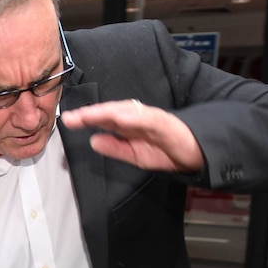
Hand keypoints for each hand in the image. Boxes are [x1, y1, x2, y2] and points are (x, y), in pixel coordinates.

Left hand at [61, 99, 203, 171]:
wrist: (198, 154)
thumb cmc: (168, 151)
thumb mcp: (136, 155)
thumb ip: (115, 148)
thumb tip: (93, 140)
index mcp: (130, 126)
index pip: (105, 120)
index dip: (87, 119)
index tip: (68, 120)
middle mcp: (138, 118)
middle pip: (112, 112)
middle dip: (92, 114)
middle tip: (72, 117)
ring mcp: (151, 119)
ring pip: (127, 112)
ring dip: (108, 112)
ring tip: (90, 115)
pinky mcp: (166, 123)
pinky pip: (148, 119)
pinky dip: (134, 118)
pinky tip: (120, 118)